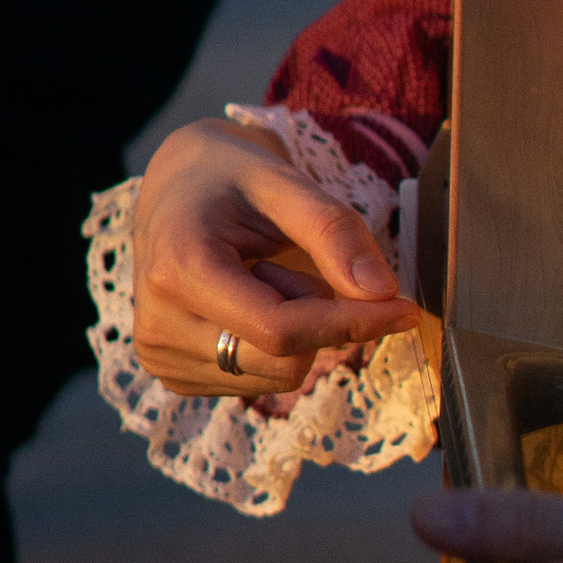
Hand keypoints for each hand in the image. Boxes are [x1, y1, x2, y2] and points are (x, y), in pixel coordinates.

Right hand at [131, 113, 421, 396]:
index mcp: (178, 270)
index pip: (281, 331)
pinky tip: (250, 302)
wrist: (178, 187)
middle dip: (320, 318)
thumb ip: (335, 232)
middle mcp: (157, 325)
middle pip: (283, 362)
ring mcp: (159, 357)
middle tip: (297, 265)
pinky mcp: (173, 375)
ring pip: (277, 379)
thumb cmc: (232, 178)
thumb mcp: (285, 184)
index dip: (351, 322)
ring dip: (298, 331)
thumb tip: (383, 291)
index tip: (405, 307)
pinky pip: (257, 383)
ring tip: (265, 277)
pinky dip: (275, 347)